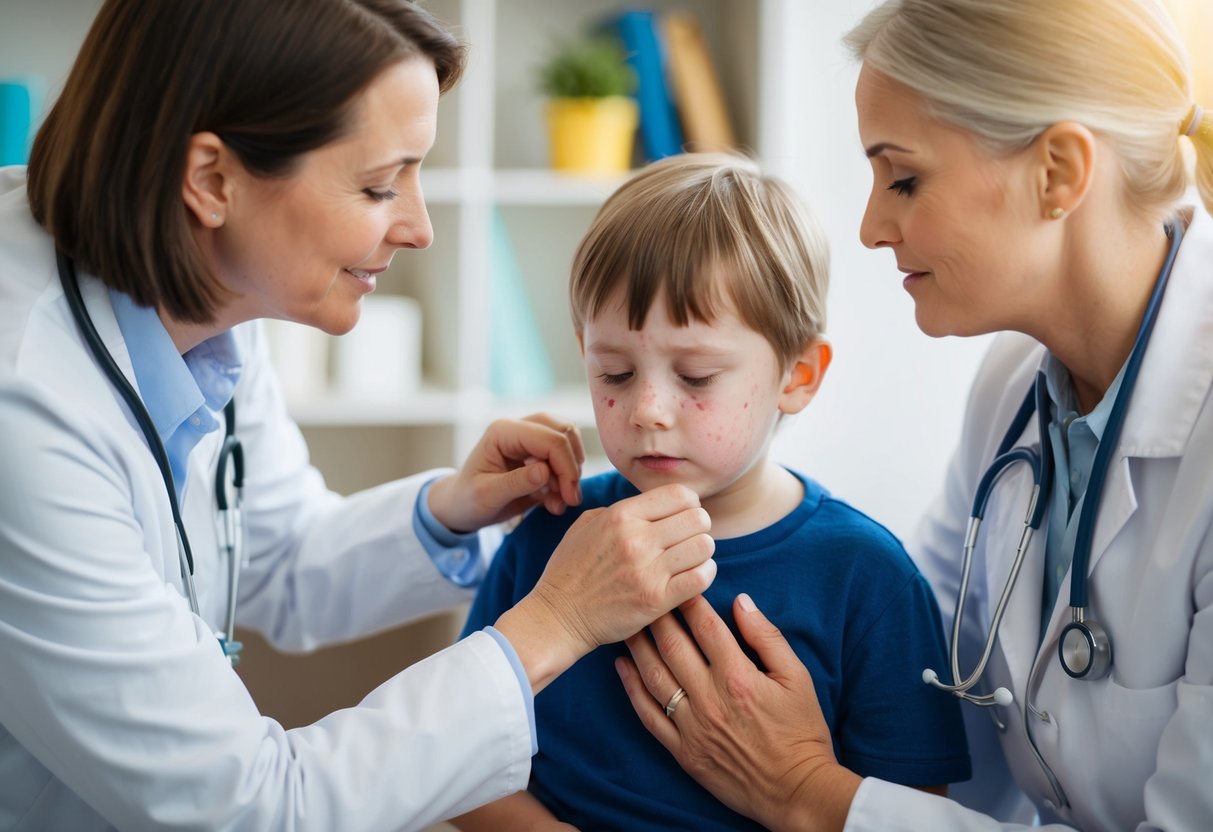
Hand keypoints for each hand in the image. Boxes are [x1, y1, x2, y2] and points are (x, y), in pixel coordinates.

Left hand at [428, 413, 584, 532]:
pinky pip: (564, 458)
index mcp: (503, 432)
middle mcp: (518, 429)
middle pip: (563, 431)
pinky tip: (554, 503)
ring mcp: (529, 439)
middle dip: (572, 466)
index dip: (565, 466)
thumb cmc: (467, 500)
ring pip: (568, 441)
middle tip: (570, 498)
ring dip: (571, 473)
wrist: (462, 507)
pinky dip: (566, 481)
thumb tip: (545, 470)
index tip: (569, 496)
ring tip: (559, 503)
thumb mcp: (486, 496)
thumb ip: (515, 483)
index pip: (549, 439)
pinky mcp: (538, 454)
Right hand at [494, 483, 715, 692]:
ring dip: (702, 552)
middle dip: (699, 527)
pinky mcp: (656, 600)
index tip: (683, 516)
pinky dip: (704, 575)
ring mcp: (647, 570)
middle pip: (698, 518)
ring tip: (689, 560)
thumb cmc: (571, 570)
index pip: (679, 493)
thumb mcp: (586, 525)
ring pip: (704, 546)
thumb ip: (621, 510)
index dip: (689, 503)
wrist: (558, 616)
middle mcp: (636, 539)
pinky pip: (701, 577)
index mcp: (621, 515)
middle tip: (688, 539)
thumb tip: (653, 505)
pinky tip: (692, 577)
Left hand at [616, 594, 860, 831]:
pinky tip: (623, 667)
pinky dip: (631, 689)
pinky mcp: (683, 751)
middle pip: (672, 646)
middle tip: (645, 596)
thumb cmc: (801, 732)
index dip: (689, 600)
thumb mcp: (797, 678)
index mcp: (738, 676)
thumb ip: (767, 637)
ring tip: (629, 625)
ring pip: (654, 677)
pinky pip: (649, 716)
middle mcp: (710, 698)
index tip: (679, 583)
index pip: (705, 626)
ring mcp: (692, 726)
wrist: (796, 790)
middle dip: (657, 616)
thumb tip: (742, 602)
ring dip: (638, 647)